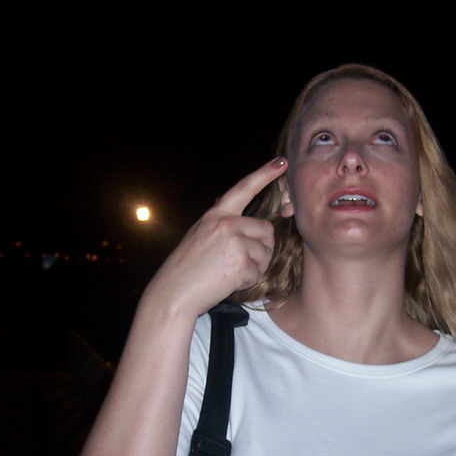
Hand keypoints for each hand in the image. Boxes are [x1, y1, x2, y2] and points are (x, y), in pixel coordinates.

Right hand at [142, 157, 284, 317]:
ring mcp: (234, 242)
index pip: (244, 188)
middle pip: (266, 230)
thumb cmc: (186, 268)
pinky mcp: (241, 263)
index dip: (264, 174)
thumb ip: (221, 224)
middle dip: (261, 247)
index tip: (282, 162)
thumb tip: (237, 212)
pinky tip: (228, 282)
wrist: (174, 293)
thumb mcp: (200, 235)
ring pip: (265, 253)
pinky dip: (247, 281)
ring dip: (254, 267)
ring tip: (229, 272)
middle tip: (240, 261)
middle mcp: (226, 223)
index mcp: (216, 214)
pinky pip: (258, 272)